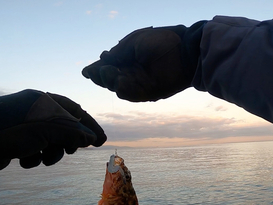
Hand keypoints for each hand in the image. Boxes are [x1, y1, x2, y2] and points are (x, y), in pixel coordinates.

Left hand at [0, 89, 106, 177]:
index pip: (75, 110)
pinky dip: (34, 157)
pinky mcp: (14, 141)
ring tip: (42, 159)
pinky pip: (34, 149)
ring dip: (50, 153)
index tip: (100, 142)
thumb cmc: (8, 130)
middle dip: (67, 142)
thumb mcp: (45, 131)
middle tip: (71, 152)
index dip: (89, 126)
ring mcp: (23, 126)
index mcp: (43, 101)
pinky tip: (24, 162)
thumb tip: (90, 138)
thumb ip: (71, 134)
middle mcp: (34, 111)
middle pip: (63, 127)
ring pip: (49, 141)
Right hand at [82, 21, 205, 101]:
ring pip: (118, 88)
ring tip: (107, 72)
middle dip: (100, 76)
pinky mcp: (150, 93)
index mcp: (128, 59)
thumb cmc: (162, 41)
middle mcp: (132, 73)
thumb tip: (102, 58)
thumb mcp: (135, 42)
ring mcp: (140, 84)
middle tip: (94, 71)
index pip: (108, 66)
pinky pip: (132, 95)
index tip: (87, 70)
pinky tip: (120, 81)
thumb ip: (119, 52)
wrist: (185, 50)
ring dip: (110, 82)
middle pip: (110, 80)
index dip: (97, 70)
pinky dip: (124, 89)